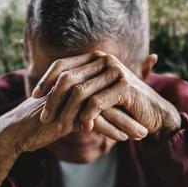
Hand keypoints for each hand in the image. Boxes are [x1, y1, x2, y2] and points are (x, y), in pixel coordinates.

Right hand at [0, 95, 142, 186]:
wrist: (19, 130)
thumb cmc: (45, 120)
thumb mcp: (67, 111)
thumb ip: (85, 107)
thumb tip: (104, 112)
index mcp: (78, 83)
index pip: (107, 91)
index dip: (125, 103)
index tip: (141, 114)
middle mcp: (76, 88)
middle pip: (110, 98)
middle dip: (131, 113)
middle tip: (148, 123)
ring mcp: (70, 100)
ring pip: (105, 110)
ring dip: (125, 123)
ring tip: (142, 134)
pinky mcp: (65, 114)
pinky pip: (93, 122)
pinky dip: (110, 130)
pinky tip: (123, 138)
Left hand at [33, 51, 180, 139]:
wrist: (153, 113)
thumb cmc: (122, 105)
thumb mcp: (98, 93)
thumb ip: (79, 88)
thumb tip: (47, 94)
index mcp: (96, 58)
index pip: (62, 64)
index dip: (45, 80)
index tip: (34, 96)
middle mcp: (104, 60)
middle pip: (67, 78)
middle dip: (52, 100)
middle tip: (44, 118)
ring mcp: (115, 71)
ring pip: (80, 92)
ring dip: (67, 113)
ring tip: (59, 128)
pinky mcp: (124, 86)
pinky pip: (97, 103)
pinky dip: (87, 117)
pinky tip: (83, 129)